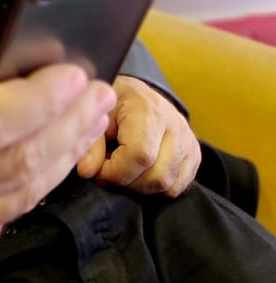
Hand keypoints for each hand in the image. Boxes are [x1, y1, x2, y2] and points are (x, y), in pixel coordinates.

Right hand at [0, 0, 115, 280]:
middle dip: (68, 122)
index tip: (73, 74)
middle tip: (97, 93)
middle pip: (19, 159)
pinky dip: (32, 188)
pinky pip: (4, 222)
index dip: (42, 99)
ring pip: (22, 194)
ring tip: (88, 119)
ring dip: (64, 153)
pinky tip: (49, 158)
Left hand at [76, 74, 200, 195]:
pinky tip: (139, 173)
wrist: (134, 94)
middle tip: (108, 172)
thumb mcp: (95, 115)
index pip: (140, 154)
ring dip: (140, 187)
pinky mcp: (194, 153)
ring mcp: (188, 139)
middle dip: (127, 182)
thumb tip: (88, 171)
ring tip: (123, 170)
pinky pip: (178, 186)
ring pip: (168, 185)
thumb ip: (90, 143)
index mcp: (148, 108)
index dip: (116, 171)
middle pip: (156, 175)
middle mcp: (175, 123)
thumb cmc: (112, 104)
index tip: (98, 170)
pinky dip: (156, 188)